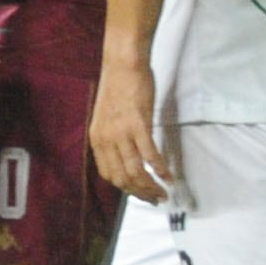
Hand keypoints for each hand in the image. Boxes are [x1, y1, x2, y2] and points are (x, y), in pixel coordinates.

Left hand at [87, 43, 172, 203]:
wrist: (122, 65)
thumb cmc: (118, 89)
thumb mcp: (107, 118)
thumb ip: (112, 139)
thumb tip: (124, 158)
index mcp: (96, 139)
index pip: (109, 174)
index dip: (125, 188)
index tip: (140, 193)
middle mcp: (105, 139)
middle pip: (122, 177)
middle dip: (140, 193)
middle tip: (155, 199)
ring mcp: (121, 133)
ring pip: (135, 170)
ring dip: (151, 186)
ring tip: (163, 193)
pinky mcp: (138, 124)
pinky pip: (150, 155)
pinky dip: (160, 170)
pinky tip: (169, 177)